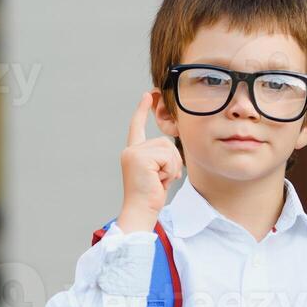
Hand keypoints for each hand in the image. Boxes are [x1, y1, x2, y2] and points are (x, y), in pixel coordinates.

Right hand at [118, 90, 182, 233]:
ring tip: (159, 180)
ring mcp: (134, 153)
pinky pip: (167, 157)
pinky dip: (169, 170)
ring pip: (168, 149)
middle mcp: (131, 150)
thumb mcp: (159, 172)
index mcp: (134, 152)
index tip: (148, 95)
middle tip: (162, 179)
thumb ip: (163, 158)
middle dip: (172, 162)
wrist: (141, 211)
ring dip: (171, 167)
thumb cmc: (151, 197)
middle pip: (165, 142)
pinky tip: (158, 180)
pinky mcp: (140, 158)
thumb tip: (175, 150)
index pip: (138, 127)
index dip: (142, 110)